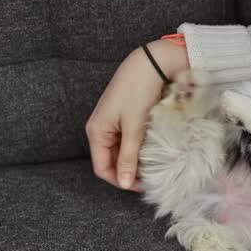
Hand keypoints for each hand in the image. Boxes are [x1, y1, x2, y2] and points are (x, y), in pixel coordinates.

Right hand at [86, 40, 186, 189]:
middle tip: (152, 178)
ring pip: (120, 152)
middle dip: (129, 172)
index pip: (102, 168)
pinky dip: (138, 148)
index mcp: (96, 132)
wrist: (149, 63)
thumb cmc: (138, 91)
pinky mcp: (123, 118)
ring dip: (134, 161)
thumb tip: (124, 183)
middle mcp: (100, 129)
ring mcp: (111, 123)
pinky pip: (127, 140)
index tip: (143, 186)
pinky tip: (152, 151)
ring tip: (153, 166)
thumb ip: (128, 156)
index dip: (121, 181)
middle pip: (110, 161)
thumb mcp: (133, 128)